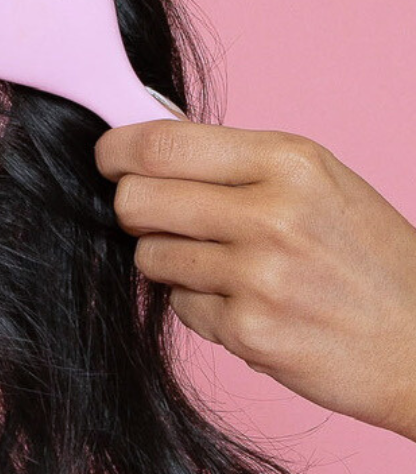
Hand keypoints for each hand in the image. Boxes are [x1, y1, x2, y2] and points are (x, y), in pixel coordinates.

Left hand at [98, 119, 415, 439]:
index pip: (162, 144)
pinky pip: (179, 306)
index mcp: (291, 161)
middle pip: (137, 199)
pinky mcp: (246, 330)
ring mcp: (257, 275)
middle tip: (159, 219)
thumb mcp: (319, 184)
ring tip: (227, 267)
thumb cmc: (366, 258)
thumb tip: (145, 147)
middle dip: (134, 209)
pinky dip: (201, 306)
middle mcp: (272, 213)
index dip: (115, 151)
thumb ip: (238, 166)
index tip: (106, 159)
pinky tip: (250, 305)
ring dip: (170, 262)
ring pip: (148, 256)